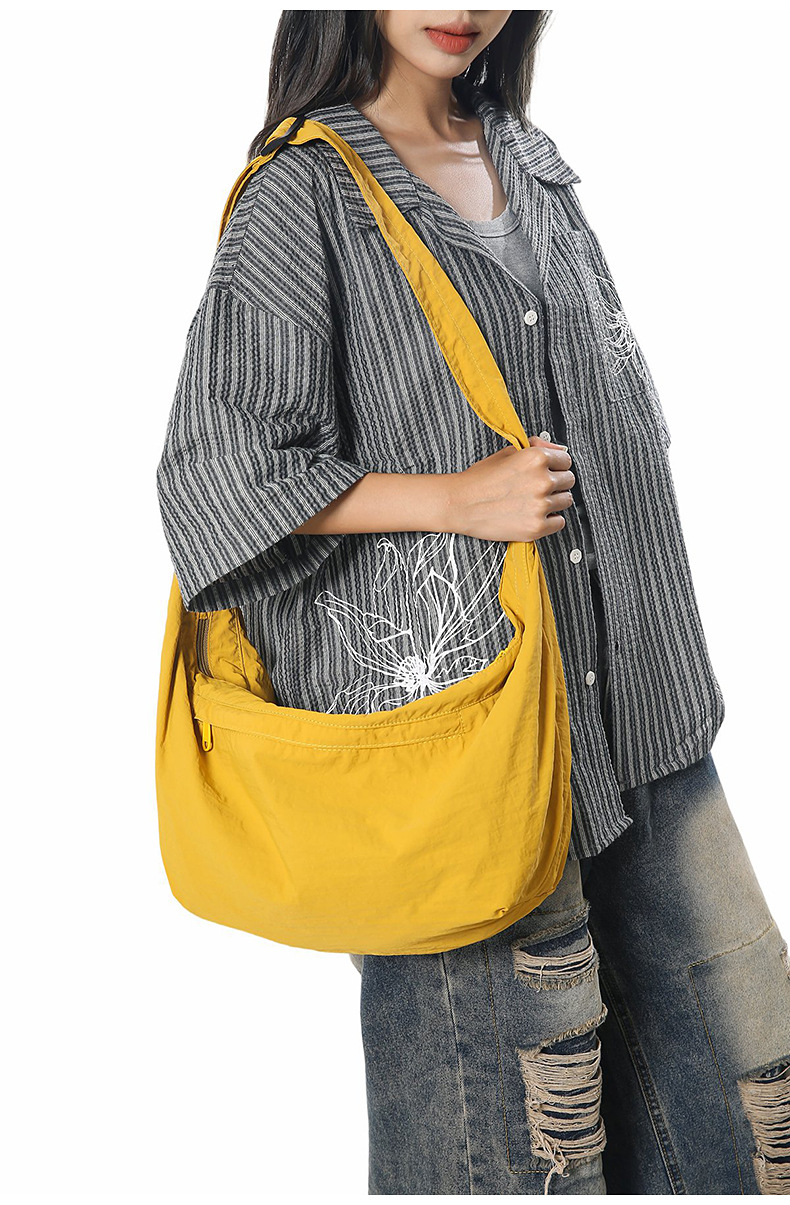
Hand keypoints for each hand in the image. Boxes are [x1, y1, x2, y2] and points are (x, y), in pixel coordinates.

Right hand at [450, 436, 574, 542]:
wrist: (459, 504)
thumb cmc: (480, 479)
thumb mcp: (507, 453)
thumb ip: (536, 448)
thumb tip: (557, 450)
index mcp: (536, 458)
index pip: (566, 461)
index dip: (557, 466)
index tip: (549, 472)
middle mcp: (542, 481)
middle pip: (569, 481)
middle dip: (557, 483)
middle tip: (538, 488)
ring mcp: (540, 505)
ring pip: (566, 501)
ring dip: (554, 501)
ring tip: (533, 501)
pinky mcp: (536, 527)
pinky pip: (560, 522)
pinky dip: (550, 521)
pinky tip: (533, 515)